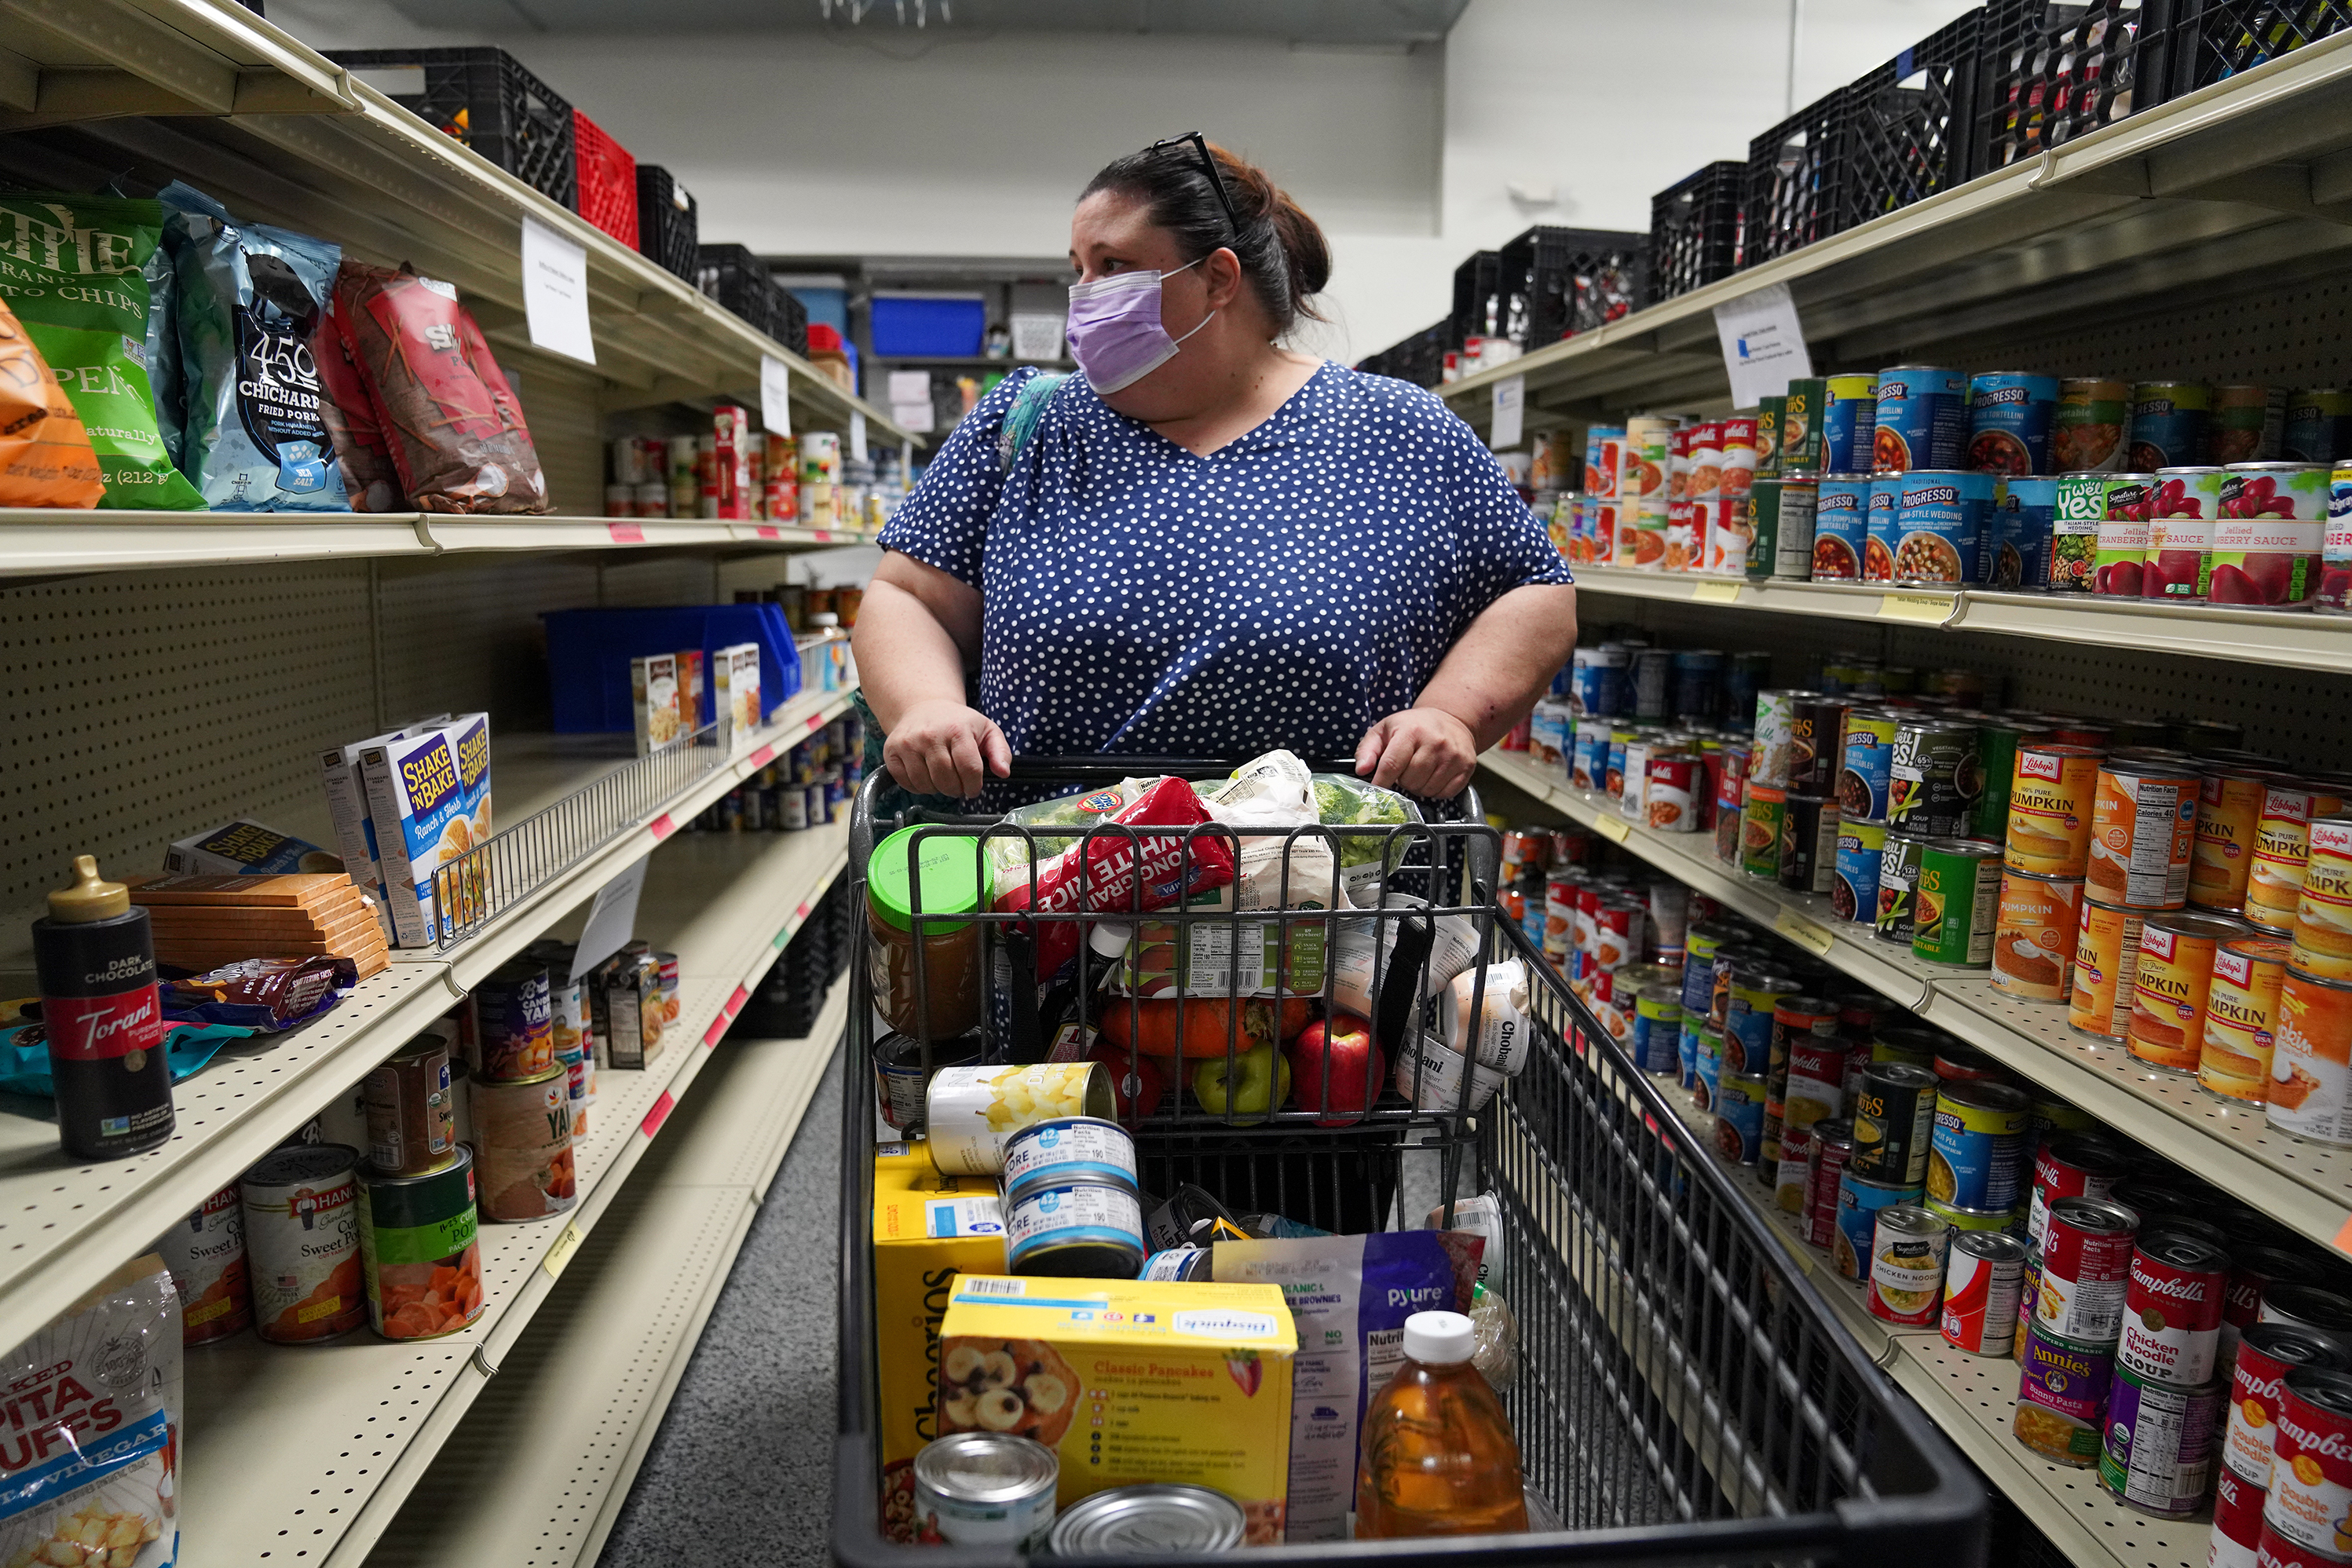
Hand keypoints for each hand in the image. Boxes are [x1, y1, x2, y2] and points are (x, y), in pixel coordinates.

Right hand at [883, 700, 1010, 797]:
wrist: (924, 706)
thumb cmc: (958, 722)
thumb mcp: (987, 730)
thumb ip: (1001, 751)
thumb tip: (1003, 772)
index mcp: (957, 729)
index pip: (969, 769)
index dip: (974, 785)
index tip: (973, 788)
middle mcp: (930, 735)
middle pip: (946, 780)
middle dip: (956, 789)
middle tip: (958, 784)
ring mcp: (908, 743)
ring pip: (925, 785)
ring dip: (937, 790)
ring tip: (942, 778)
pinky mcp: (892, 751)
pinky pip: (906, 782)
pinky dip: (918, 787)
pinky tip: (926, 775)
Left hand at [1355, 707, 1476, 798]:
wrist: (1451, 719)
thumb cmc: (1413, 726)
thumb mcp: (1385, 730)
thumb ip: (1368, 749)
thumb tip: (1362, 770)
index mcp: (1411, 731)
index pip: (1391, 765)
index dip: (1381, 782)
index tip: (1377, 789)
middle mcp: (1435, 742)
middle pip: (1410, 781)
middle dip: (1402, 780)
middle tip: (1405, 769)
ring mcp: (1453, 755)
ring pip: (1426, 790)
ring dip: (1418, 786)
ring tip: (1419, 771)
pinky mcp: (1466, 767)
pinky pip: (1444, 793)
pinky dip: (1435, 790)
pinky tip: (1433, 776)